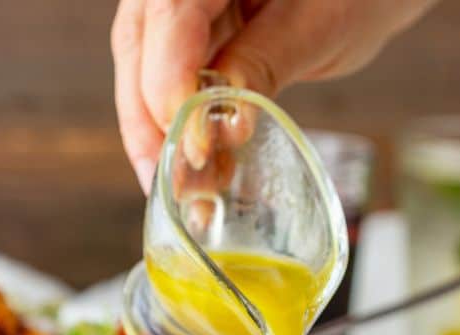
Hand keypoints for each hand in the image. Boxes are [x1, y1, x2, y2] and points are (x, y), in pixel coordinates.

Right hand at [111, 0, 436, 192]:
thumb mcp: (319, 23)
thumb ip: (266, 61)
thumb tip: (224, 119)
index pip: (170, 12)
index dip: (169, 79)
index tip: (190, 140)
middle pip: (140, 46)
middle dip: (149, 121)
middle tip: (169, 184)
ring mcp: (185, 8)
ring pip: (145, 70)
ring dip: (160, 135)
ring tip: (186, 192)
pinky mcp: (194, 38)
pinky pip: (171, 83)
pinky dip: (181, 129)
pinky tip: (196, 169)